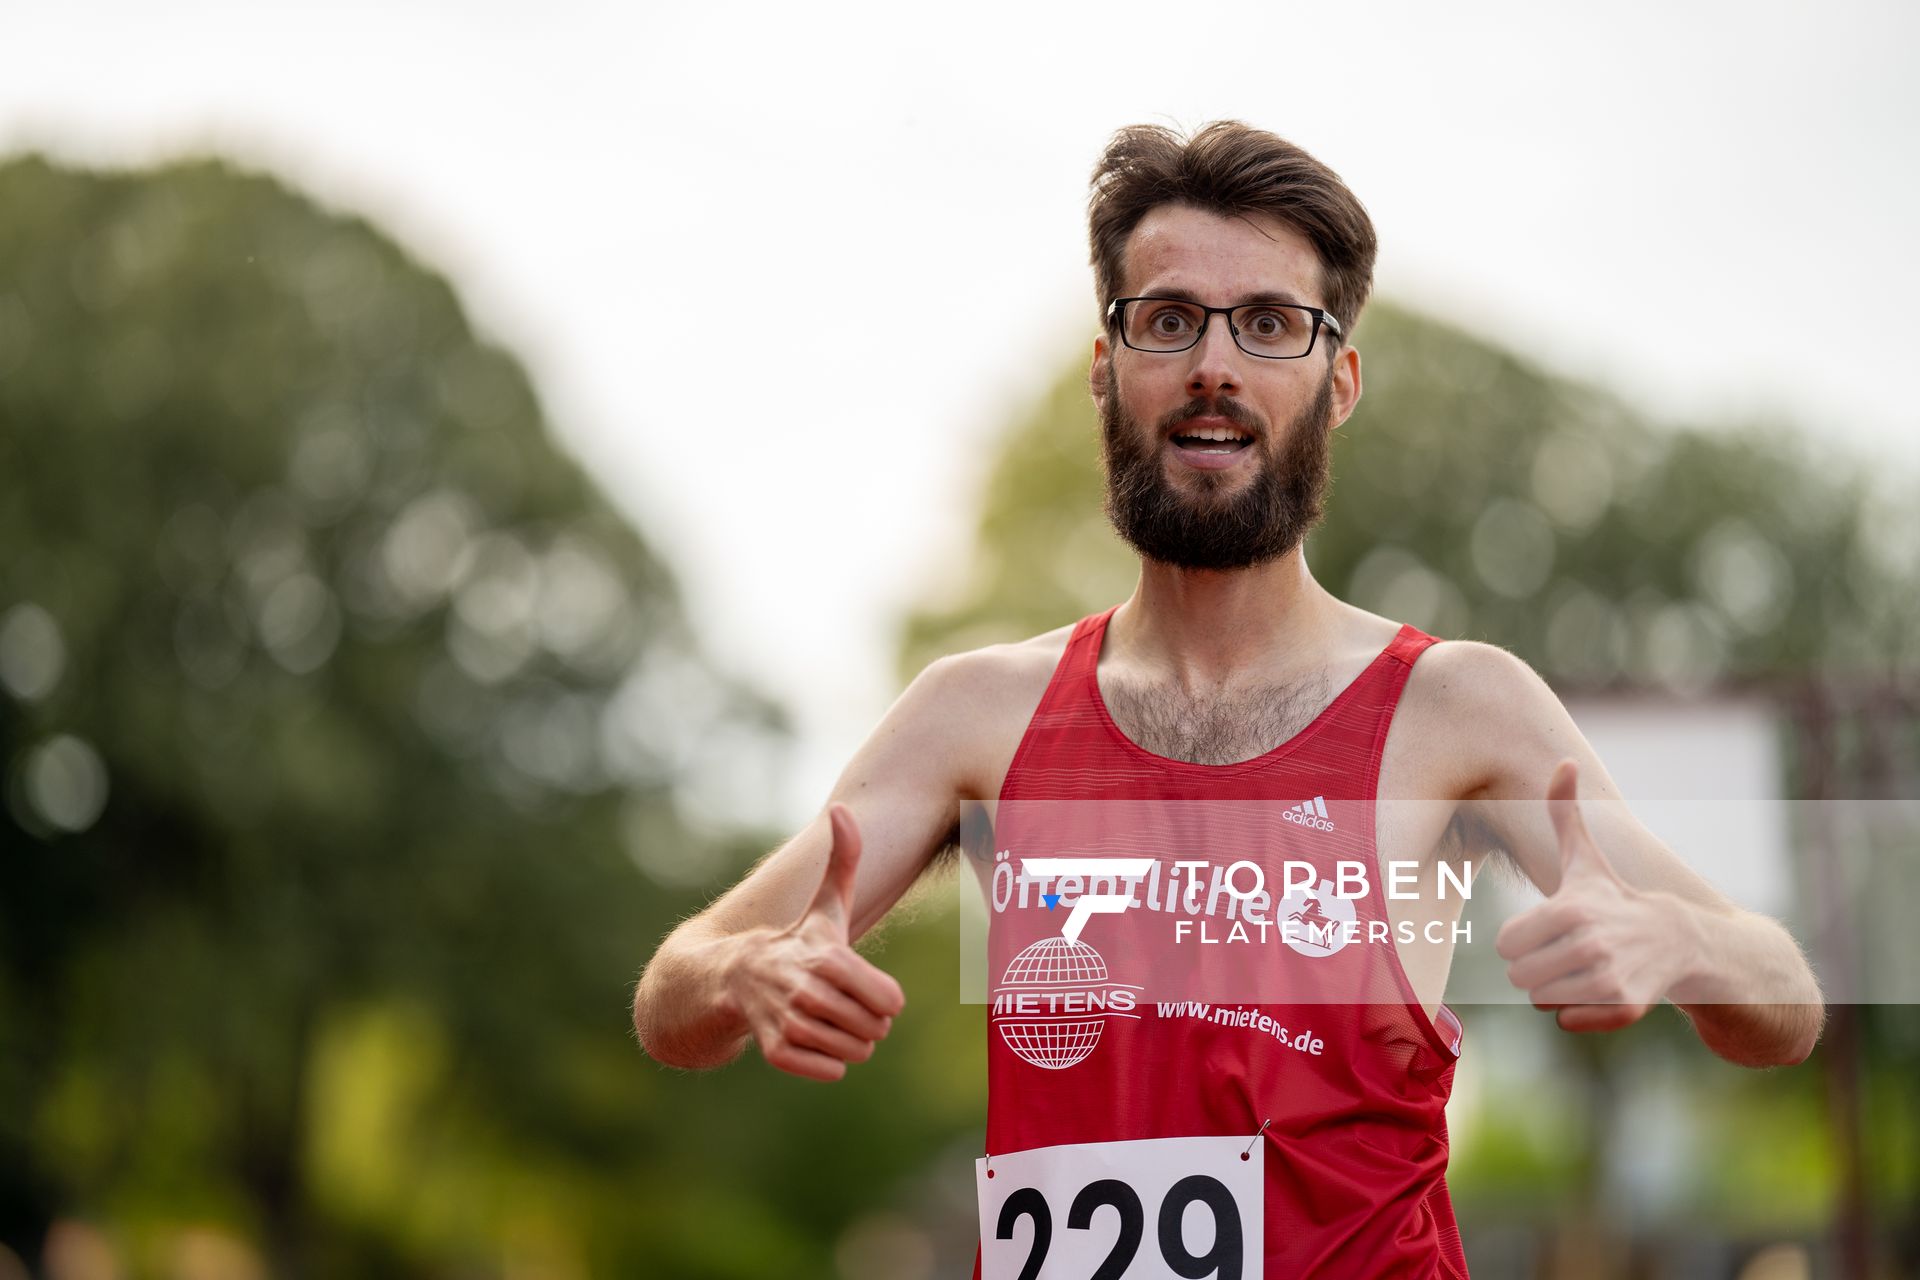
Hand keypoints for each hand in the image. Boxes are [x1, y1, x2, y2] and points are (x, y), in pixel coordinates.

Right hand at [731, 803, 906, 1080]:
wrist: (735, 978)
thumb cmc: (797, 941)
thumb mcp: (826, 904)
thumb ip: (844, 859)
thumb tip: (843, 809)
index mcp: (827, 957)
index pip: (891, 1001)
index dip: (884, 996)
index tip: (862, 983)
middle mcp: (807, 992)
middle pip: (875, 1029)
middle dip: (867, 1020)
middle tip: (841, 1002)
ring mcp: (789, 1024)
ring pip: (855, 1053)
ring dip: (850, 1041)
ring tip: (827, 1018)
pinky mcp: (776, 1053)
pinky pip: (829, 1072)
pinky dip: (828, 1063)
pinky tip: (813, 1039)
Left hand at [1493, 760, 1692, 1032]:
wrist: (1678, 940)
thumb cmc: (1615, 898)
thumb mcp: (1585, 858)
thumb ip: (1564, 812)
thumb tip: (1563, 760)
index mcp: (1568, 909)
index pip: (1505, 944)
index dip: (1522, 939)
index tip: (1550, 929)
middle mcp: (1588, 944)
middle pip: (1519, 976)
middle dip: (1537, 966)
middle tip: (1567, 952)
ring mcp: (1607, 978)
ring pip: (1541, 1000)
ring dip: (1556, 988)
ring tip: (1585, 968)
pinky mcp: (1622, 1008)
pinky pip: (1567, 1021)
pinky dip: (1577, 1013)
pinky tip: (1601, 990)